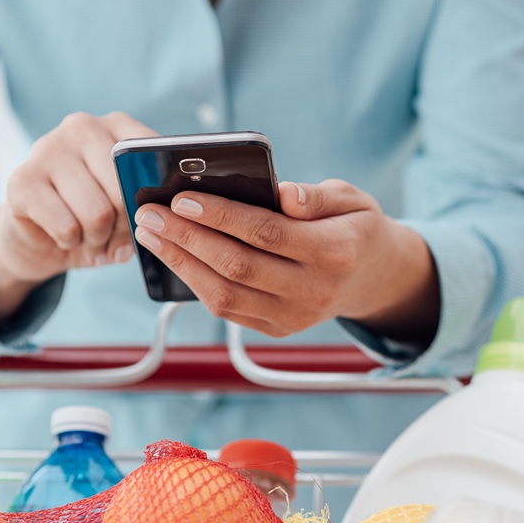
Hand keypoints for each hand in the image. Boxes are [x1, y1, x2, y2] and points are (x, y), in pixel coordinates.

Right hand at [0, 112, 156, 327]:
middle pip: (125, 189)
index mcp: (117, 125)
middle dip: (124, 226)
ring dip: (98, 238)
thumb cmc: (94, 217)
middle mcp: (82, 127)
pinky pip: (67, 227)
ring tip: (89, 237)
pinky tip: (64, 236)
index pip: (152, 159)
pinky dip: (72, 242)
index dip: (153, 198)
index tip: (147, 214)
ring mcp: (47, 148)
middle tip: (112, 234)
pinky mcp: (21, 179)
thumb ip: (149, 202)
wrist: (38, 238)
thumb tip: (156, 216)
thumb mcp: (129, 208)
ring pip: (98, 213)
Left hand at [132, 179, 439, 343]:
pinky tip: (175, 256)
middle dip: (187, 238)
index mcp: (336, 252)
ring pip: (225, 295)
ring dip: (181, 263)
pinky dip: (196, 283)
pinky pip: (227, 310)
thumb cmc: (354, 227)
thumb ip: (316, 196)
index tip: (182, 198)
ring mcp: (295, 317)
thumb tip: (283, 193)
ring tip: (152, 234)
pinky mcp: (278, 328)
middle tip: (150, 213)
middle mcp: (314, 291)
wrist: (373, 277)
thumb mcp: (352, 199)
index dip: (221, 216)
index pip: (267, 233)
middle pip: (238, 266)